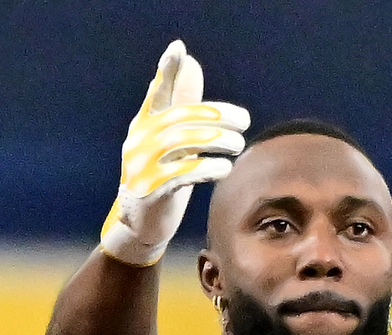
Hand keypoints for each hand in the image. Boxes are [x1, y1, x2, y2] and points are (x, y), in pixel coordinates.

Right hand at [99, 40, 249, 265]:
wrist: (143, 223)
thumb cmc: (164, 174)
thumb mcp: (173, 140)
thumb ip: (184, 106)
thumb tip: (192, 65)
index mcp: (145, 124)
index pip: (157, 93)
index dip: (167, 71)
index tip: (179, 49)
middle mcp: (139, 140)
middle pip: (180, 118)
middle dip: (217, 116)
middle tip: (245, 120)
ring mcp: (141, 165)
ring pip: (181, 143)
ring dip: (216, 140)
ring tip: (238, 143)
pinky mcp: (150, 190)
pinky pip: (181, 174)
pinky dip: (207, 168)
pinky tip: (225, 167)